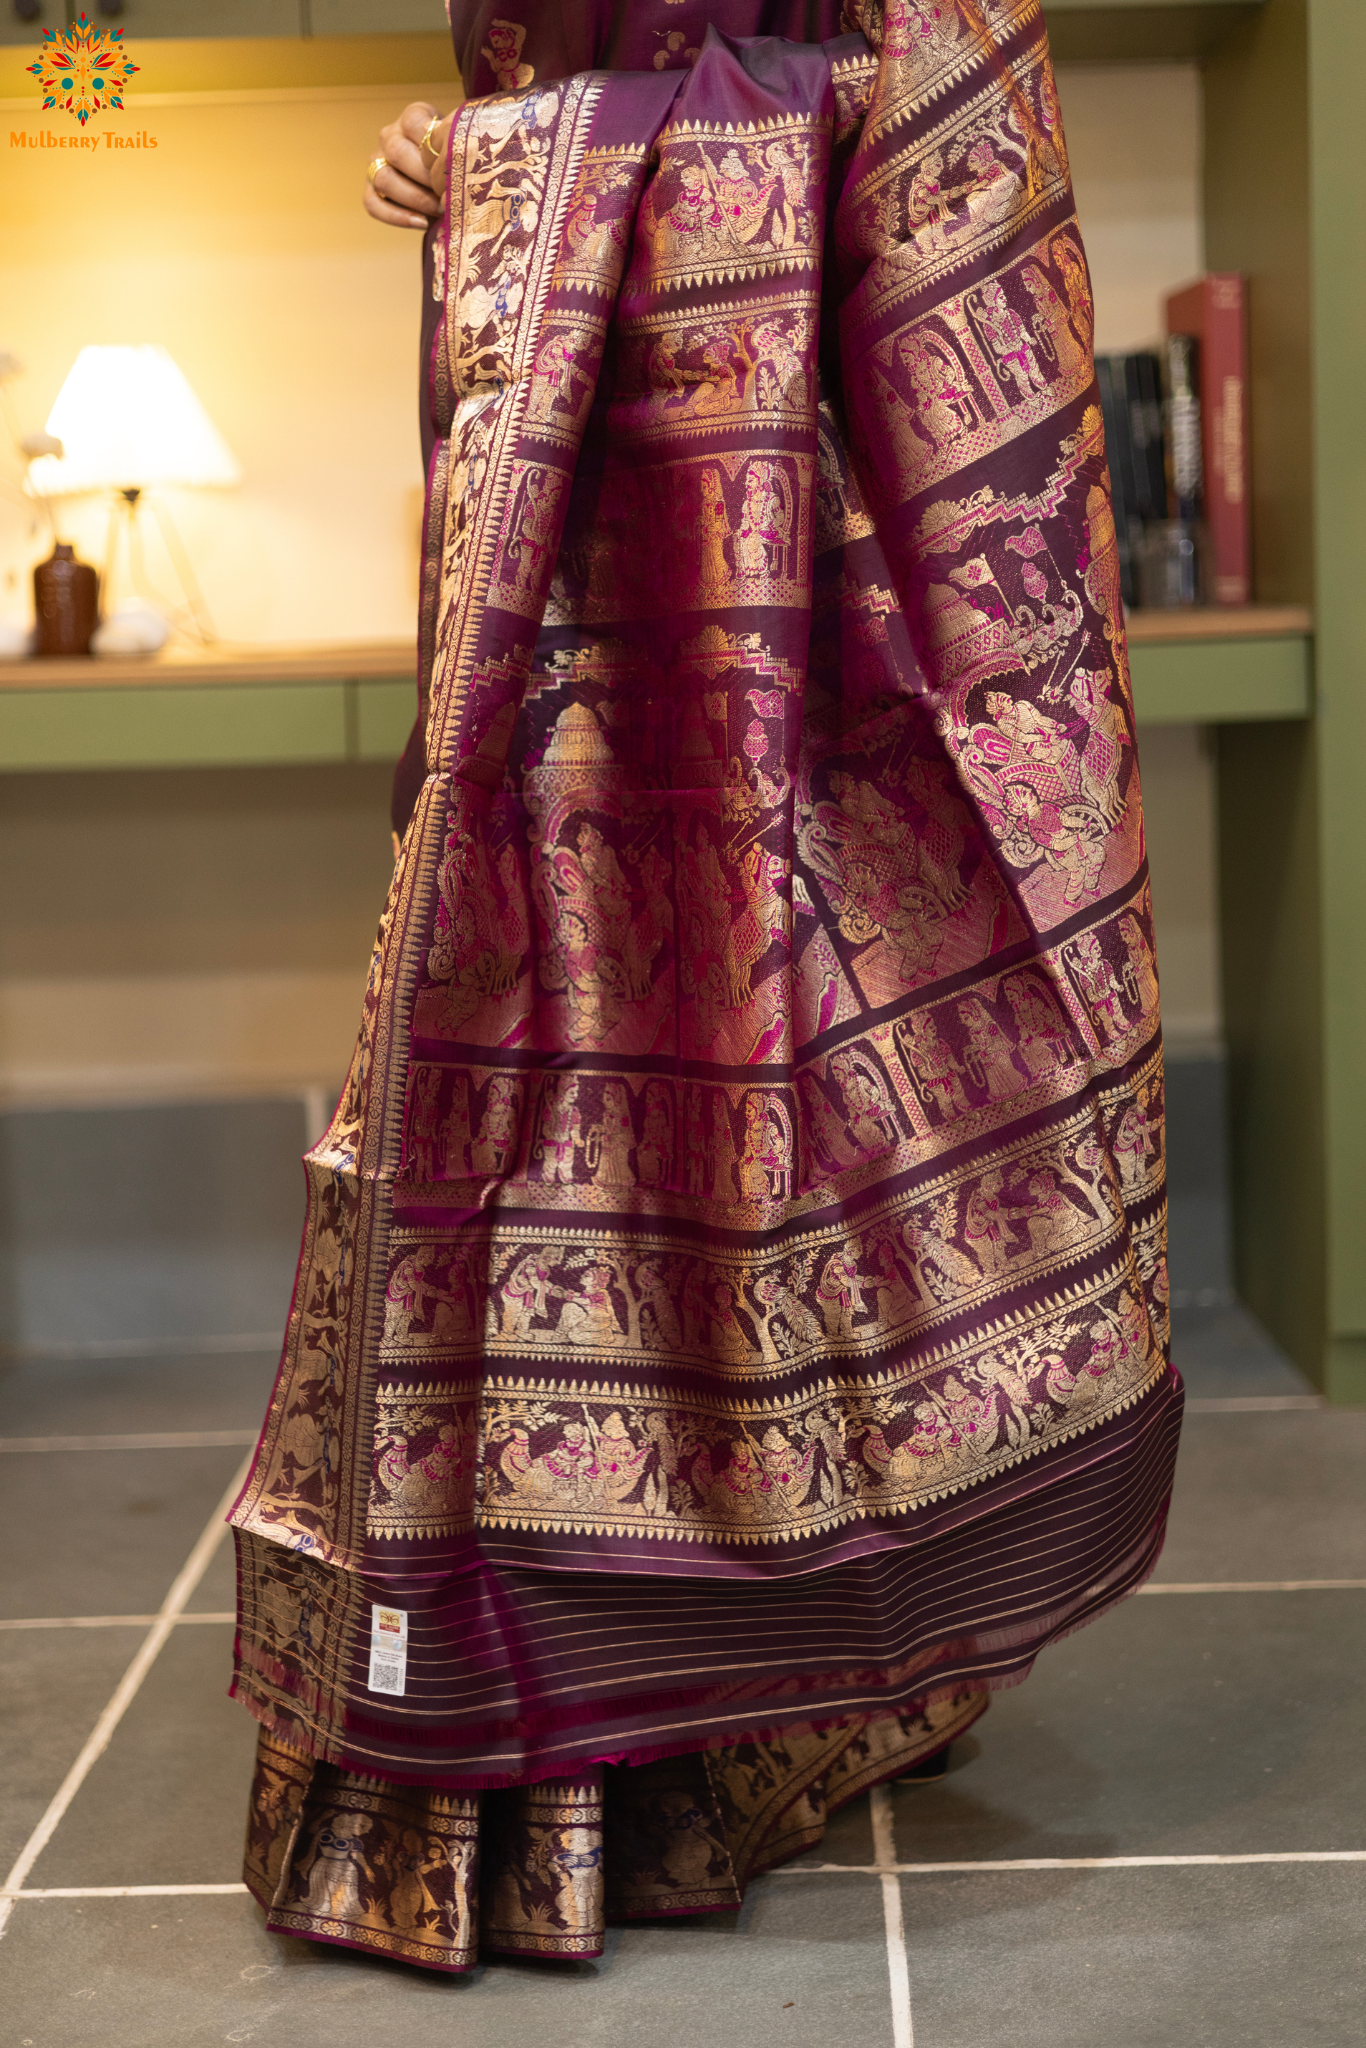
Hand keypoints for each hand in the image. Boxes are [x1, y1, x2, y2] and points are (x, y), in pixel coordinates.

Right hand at [363, 101, 455, 230]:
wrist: (447, 177)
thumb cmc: (456, 159)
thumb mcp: (460, 145)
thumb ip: (458, 147)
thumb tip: (462, 164)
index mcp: (412, 117)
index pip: (414, 124)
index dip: (433, 148)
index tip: (453, 168)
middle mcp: (390, 136)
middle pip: (397, 153)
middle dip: (425, 178)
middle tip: (448, 194)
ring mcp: (377, 161)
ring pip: (384, 179)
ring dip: (414, 199)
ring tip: (439, 210)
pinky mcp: (371, 188)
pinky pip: (373, 204)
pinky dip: (397, 217)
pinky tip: (422, 223)